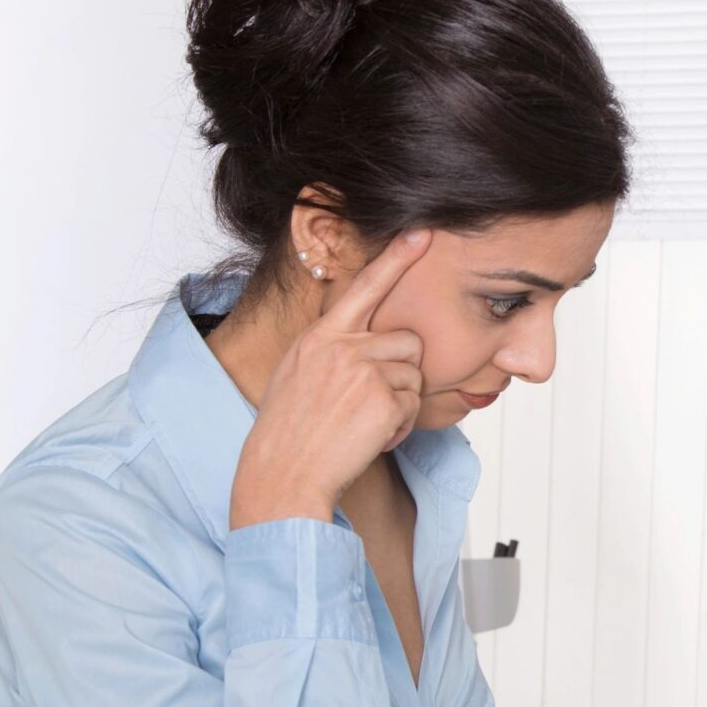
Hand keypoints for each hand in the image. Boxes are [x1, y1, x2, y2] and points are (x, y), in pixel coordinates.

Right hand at [230, 230, 432, 527]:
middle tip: (373, 402)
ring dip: (400, 405)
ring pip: (414, 376)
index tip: (422, 234)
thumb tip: (369, 344)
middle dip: (403, 372)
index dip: (396, 259)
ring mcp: (364, 370)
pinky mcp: (384, 398)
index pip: (364, 287)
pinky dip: (400, 428)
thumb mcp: (299, 374)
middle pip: (408, 341)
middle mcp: (343, 346)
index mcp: (320, 336)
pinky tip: (369, 439)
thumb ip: (332, 351)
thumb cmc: (290, 432)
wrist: (284, 472)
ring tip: (363, 424)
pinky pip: (414, 407)